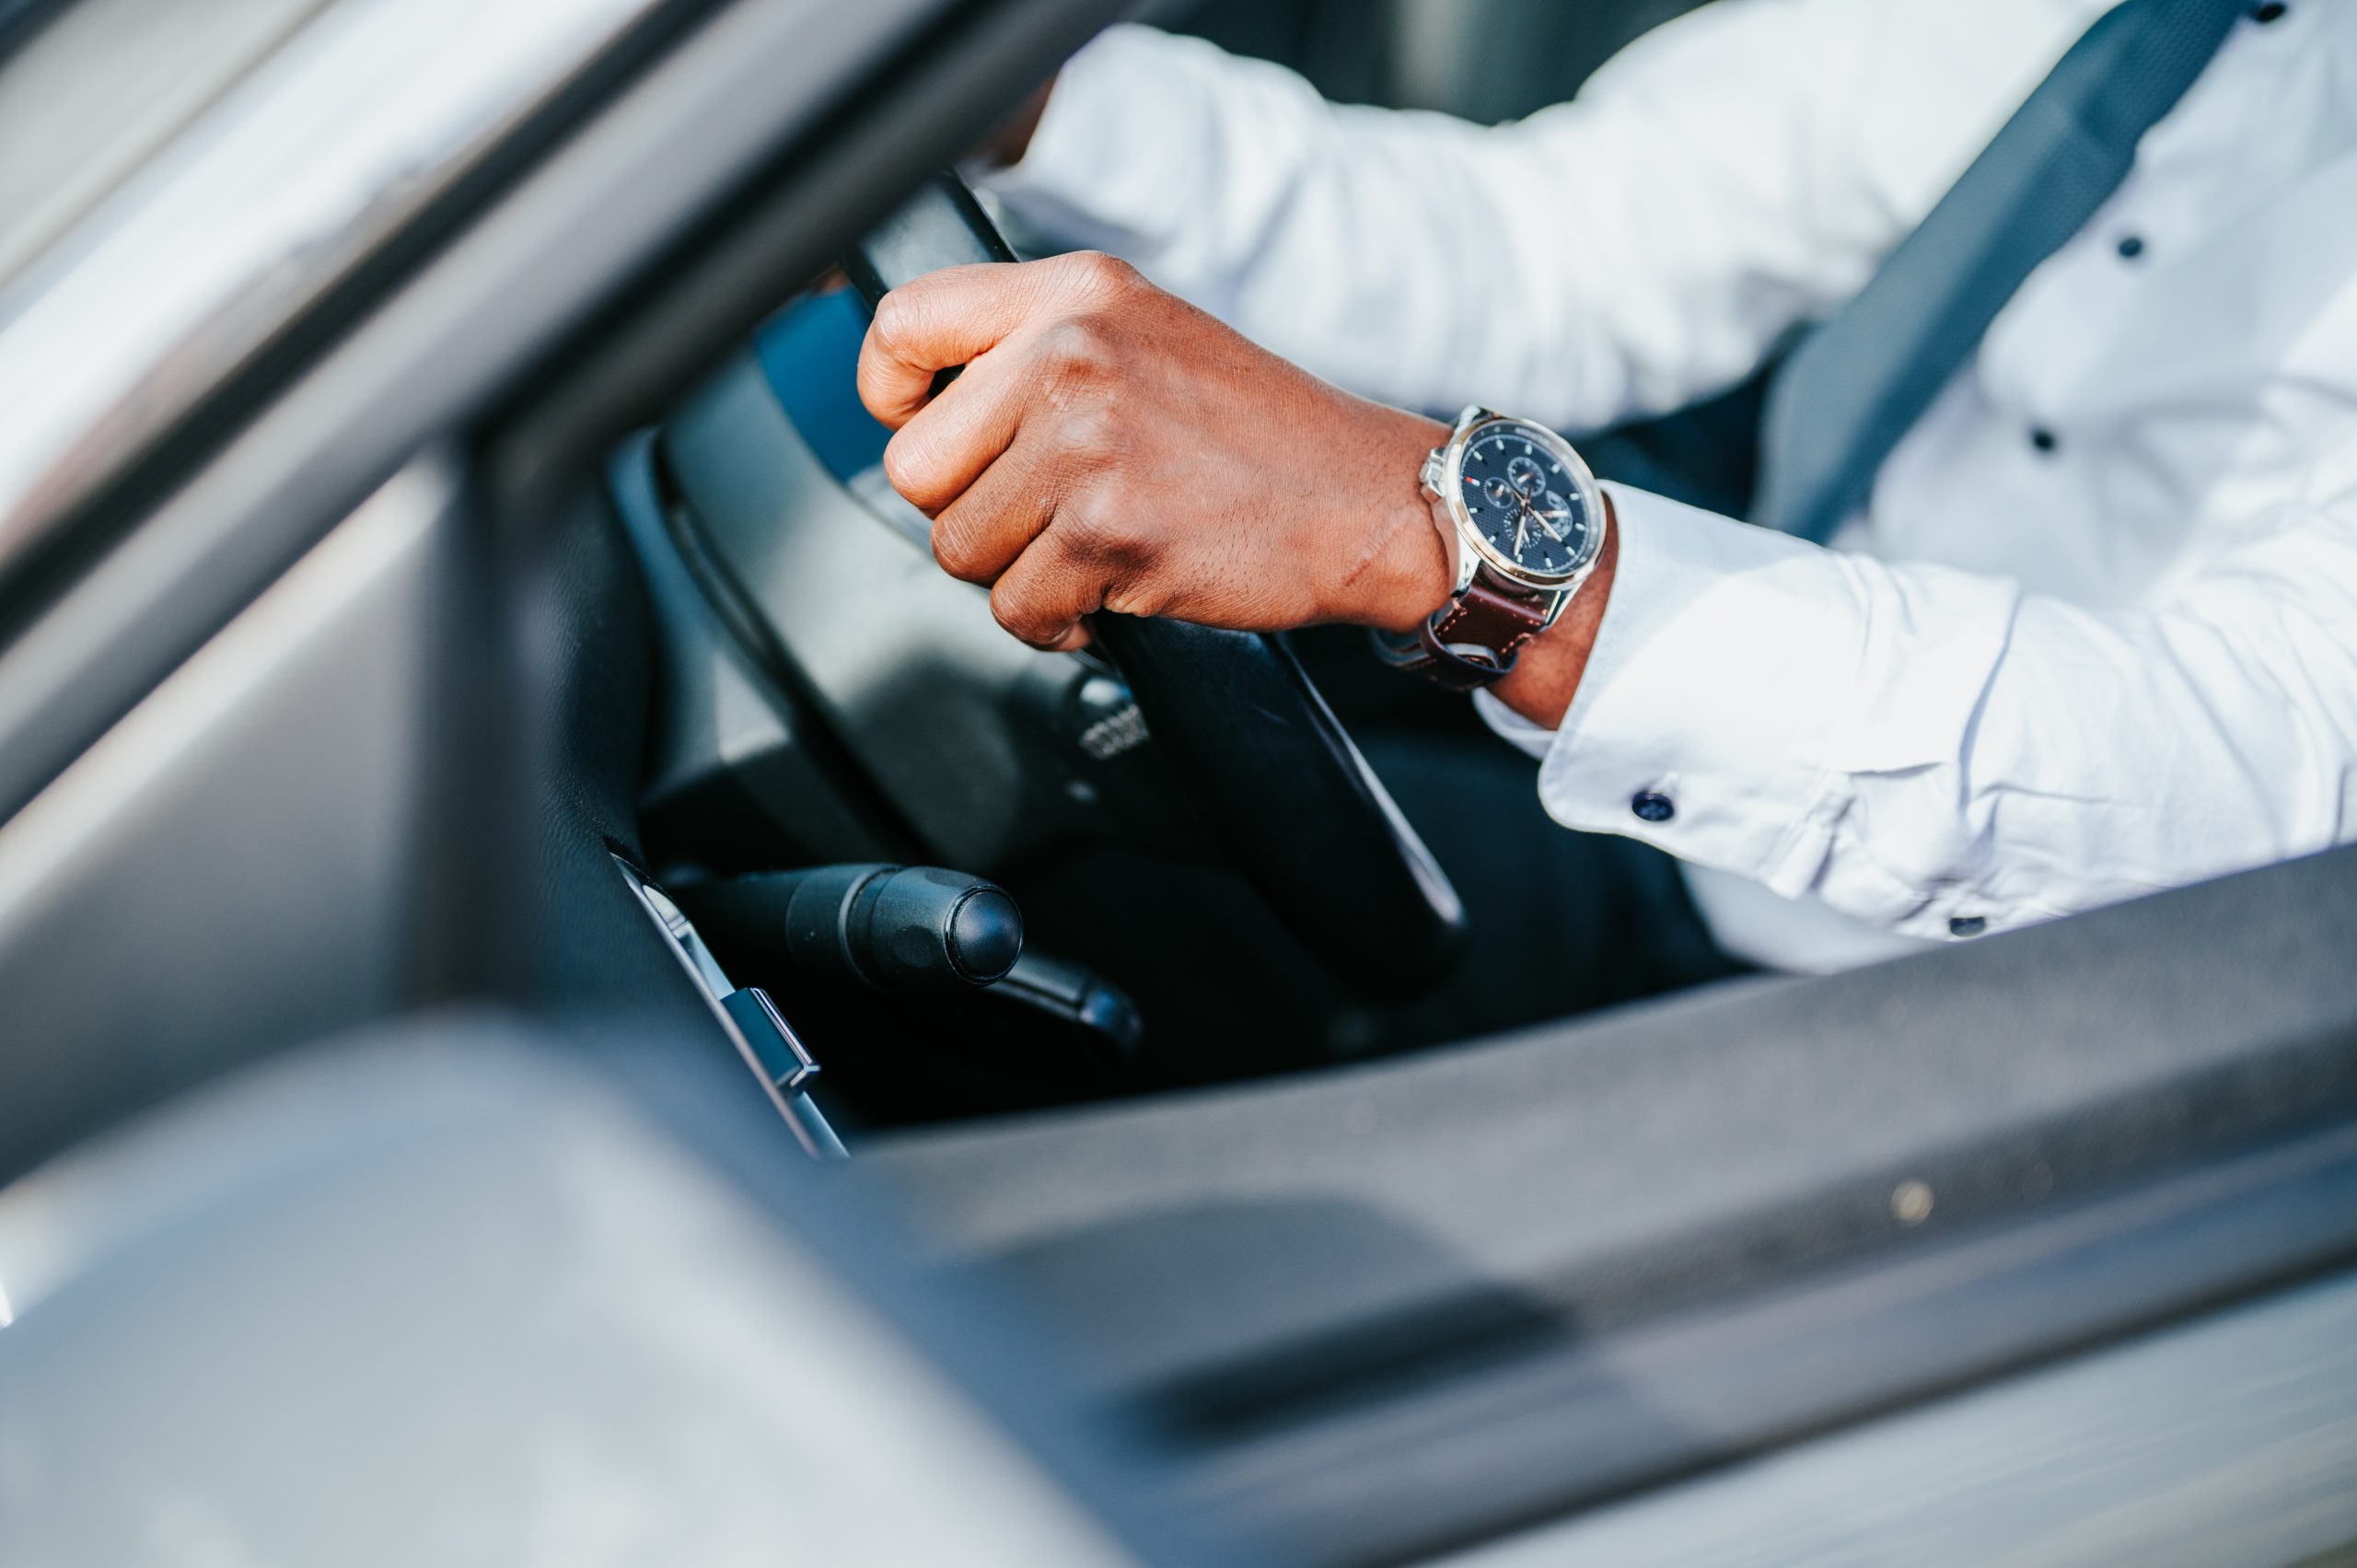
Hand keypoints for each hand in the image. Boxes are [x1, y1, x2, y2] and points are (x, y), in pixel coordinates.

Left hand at [856, 251, 1452, 651]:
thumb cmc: (1260, 433)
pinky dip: (1057, 624)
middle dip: (971, 511)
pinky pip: (1014, 610)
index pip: (903, 322)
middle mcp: (1073, 354)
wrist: (1368, 500)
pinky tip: (1114, 589)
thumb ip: (1036, 348)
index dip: (888, 392)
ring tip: (1093, 546)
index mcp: (1075, 293)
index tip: (915, 424)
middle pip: (915, 465)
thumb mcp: (1145, 334)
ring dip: (1017, 571)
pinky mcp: (1110, 534)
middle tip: (1045, 513)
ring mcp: (1090, 445)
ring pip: (958, 546)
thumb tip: (917, 406)